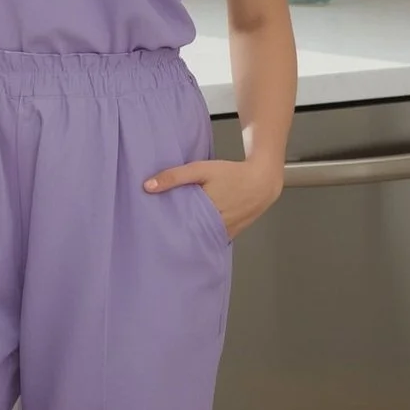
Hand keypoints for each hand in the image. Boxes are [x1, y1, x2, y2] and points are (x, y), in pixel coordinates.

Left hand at [143, 157, 284, 240]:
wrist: (262, 181)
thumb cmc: (232, 173)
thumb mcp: (201, 169)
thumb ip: (175, 176)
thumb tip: (147, 186)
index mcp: (207, 212)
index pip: (180, 228)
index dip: (165, 230)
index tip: (150, 232)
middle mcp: (216, 227)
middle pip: (189, 237)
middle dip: (175, 236)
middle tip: (156, 236)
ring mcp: (225, 234)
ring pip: (201, 240)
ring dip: (189, 238)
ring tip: (171, 237)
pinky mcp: (230, 235)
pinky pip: (212, 239)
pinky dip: (202, 237)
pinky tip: (192, 234)